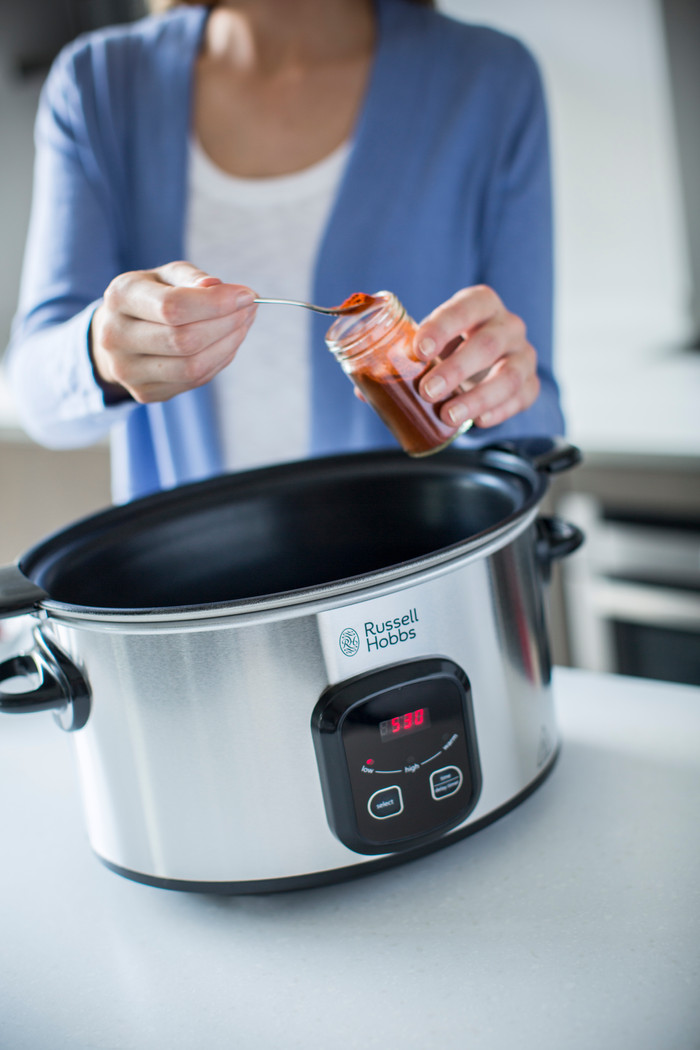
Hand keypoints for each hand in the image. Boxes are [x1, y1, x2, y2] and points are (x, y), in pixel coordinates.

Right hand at [90, 260, 256, 403]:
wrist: (118, 333)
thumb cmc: (150, 297)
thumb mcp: (166, 276)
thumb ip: (192, 278)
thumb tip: (219, 288)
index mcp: (119, 298)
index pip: (173, 307)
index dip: (216, 303)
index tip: (246, 295)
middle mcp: (115, 337)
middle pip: (185, 340)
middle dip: (227, 323)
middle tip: (250, 309)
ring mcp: (128, 371)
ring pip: (193, 366)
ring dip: (229, 344)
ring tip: (244, 323)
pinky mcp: (145, 393)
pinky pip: (195, 380)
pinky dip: (220, 360)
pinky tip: (228, 342)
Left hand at [414, 285, 539, 428]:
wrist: (484, 364)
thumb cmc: (451, 348)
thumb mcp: (431, 343)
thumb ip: (404, 357)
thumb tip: (367, 387)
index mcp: (481, 304)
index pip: (466, 307)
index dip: (442, 328)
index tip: (419, 350)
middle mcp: (508, 326)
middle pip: (488, 344)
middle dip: (456, 369)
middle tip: (427, 391)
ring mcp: (523, 355)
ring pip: (509, 376)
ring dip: (477, 398)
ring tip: (448, 415)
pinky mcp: (530, 384)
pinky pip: (521, 398)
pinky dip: (499, 412)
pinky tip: (478, 422)